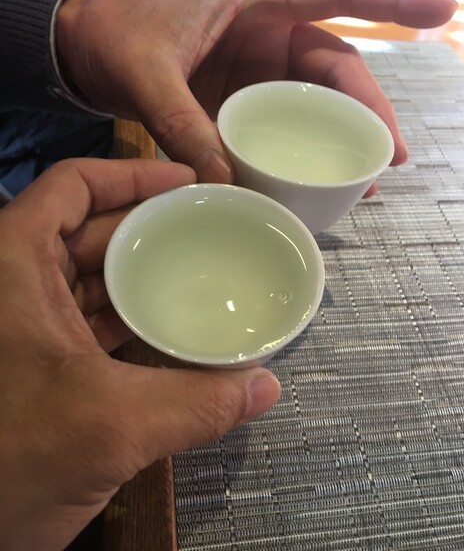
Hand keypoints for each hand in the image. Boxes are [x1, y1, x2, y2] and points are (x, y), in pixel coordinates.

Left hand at [0, 158, 279, 550]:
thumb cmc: (7, 461)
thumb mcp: (107, 425)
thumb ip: (195, 403)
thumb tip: (266, 387)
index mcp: (12, 265)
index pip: (72, 186)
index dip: (130, 173)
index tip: (185, 181)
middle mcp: (15, 285)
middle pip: (89, 230)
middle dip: (148, 226)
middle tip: (206, 229)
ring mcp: (25, 326)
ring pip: (91, 278)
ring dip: (142, 275)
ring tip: (197, 272)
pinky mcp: (37, 363)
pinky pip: (90, 320)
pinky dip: (129, 319)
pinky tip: (168, 329)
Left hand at [56, 0, 456, 188]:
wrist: (85, 52)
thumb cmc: (118, 39)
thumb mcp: (148, 75)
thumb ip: (182, 123)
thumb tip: (222, 181)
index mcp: (255, 2)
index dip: (391, 5)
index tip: (441, 13)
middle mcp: (267, 35)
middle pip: (336, 69)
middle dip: (369, 110)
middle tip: (389, 156)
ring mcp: (257, 72)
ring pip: (316, 102)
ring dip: (343, 138)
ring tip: (367, 180)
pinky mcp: (242, 101)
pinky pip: (284, 126)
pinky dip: (301, 153)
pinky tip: (317, 184)